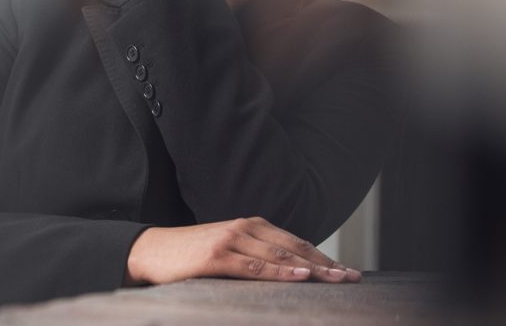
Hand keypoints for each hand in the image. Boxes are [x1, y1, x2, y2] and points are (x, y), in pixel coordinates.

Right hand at [123, 216, 361, 285]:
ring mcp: (231, 241)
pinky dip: (279, 272)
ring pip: (279, 257)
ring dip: (311, 269)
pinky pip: (254, 267)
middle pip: (294, 247)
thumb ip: (255, 254)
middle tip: (353, 278)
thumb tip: (289, 270)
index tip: (347, 271)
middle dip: (326, 264)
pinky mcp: (216, 257)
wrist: (152, 251)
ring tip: (336, 279)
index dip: (323, 256)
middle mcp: (245, 228)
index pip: (295, 242)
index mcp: (251, 225)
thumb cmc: (191, 254)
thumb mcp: (229, 249)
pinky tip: (298, 276)